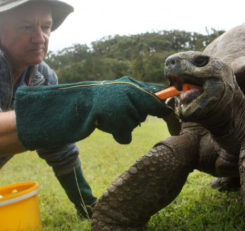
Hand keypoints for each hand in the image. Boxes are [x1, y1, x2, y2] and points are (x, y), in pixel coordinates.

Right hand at [15, 76, 170, 148]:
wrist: (74, 105)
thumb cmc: (98, 100)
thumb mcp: (120, 91)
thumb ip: (139, 95)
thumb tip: (163, 101)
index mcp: (130, 83)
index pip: (157, 91)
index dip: (165, 101)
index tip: (170, 107)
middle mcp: (129, 90)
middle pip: (146, 110)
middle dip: (137, 114)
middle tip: (118, 111)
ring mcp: (122, 104)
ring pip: (134, 122)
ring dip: (124, 124)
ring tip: (108, 117)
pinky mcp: (116, 119)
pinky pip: (125, 134)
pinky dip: (118, 134)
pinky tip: (106, 125)